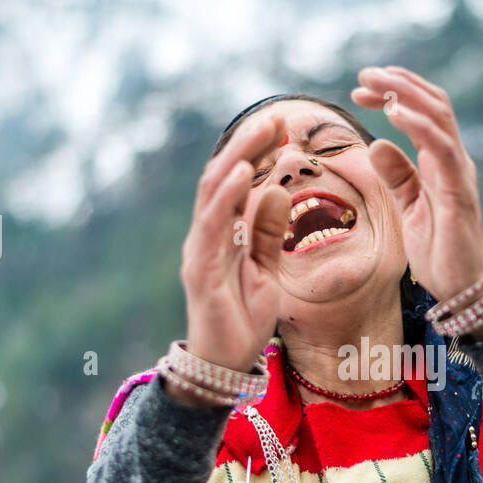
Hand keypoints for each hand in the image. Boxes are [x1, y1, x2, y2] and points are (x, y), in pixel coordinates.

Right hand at [179, 115, 290, 376]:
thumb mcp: (266, 270)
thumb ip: (268, 233)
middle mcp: (206, 236)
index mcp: (221, 234)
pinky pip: (212, 227)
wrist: (224, 364)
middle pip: (222, 178)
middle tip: (275, 117)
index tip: (283, 128)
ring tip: (261, 131)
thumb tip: (278, 190)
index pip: (237, 184)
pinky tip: (242, 174)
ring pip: (213, 194)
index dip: (256, 153)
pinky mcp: (200, 271)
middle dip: (248, 145)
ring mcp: (200, 251)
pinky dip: (226, 197)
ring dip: (237, 159)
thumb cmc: (242, 319)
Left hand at [351, 66, 482, 339]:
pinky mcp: (458, 190)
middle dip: (397, 82)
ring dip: (405, 94)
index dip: (393, 93)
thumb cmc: (439, 252)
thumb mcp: (408, 208)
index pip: (421, 112)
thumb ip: (396, 176)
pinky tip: (395, 113)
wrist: (464, 289)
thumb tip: (374, 143)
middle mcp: (453, 160)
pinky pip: (442, 148)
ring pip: (439, 115)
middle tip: (363, 74)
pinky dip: (419, 125)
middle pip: (432, 103)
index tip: (359, 90)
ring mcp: (459, 172)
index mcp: (440, 162)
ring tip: (375, 83)